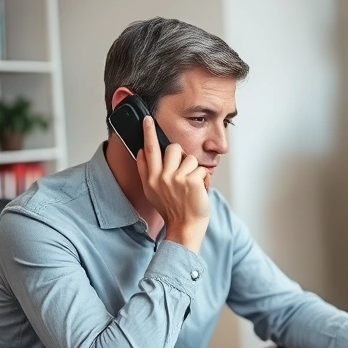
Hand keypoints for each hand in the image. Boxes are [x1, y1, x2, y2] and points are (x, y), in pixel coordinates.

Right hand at [135, 116, 209, 251]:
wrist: (184, 227)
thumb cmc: (172, 209)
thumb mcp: (152, 191)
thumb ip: (146, 171)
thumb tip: (142, 151)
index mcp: (151, 178)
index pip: (148, 150)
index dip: (148, 133)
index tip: (147, 119)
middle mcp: (161, 177)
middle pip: (173, 148)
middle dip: (182, 156)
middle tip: (184, 172)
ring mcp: (176, 178)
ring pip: (189, 158)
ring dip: (194, 171)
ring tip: (192, 185)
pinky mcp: (192, 181)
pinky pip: (202, 169)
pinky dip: (205, 179)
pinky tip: (200, 190)